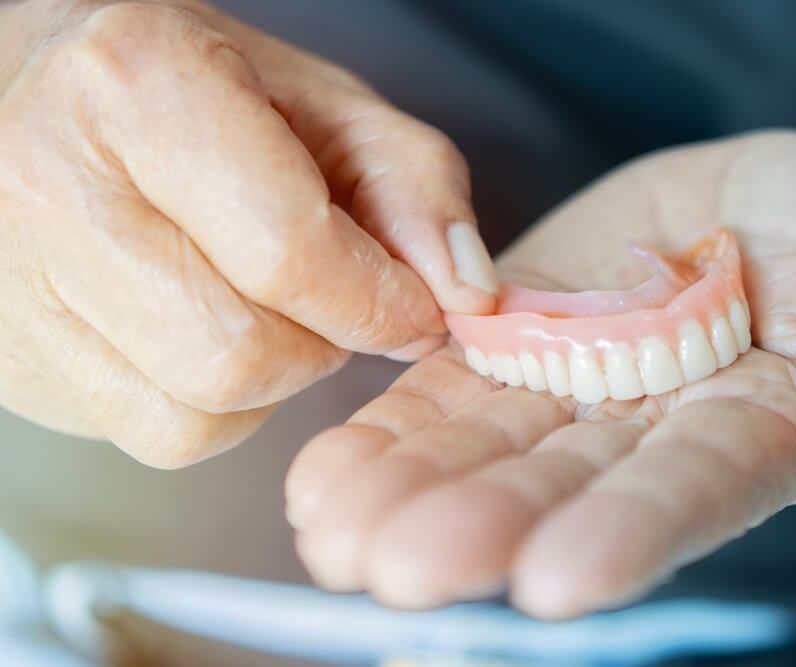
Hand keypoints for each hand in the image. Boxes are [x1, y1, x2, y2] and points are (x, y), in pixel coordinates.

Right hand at [0, 0, 495, 466]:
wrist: (43, 96)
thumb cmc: (192, 93)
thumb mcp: (324, 106)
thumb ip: (414, 186)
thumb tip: (467, 291)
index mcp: (140, 85)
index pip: (285, 250)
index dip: (377, 300)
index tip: (414, 308)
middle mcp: (54, 184)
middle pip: (240, 351)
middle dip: (324, 342)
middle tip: (329, 295)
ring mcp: (19, 282)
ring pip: (199, 409)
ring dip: (274, 378)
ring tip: (260, 305)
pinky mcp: (15, 358)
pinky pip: (159, 433)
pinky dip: (218, 405)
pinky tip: (205, 334)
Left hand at [287, 131, 795, 617]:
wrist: (762, 196)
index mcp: (754, 430)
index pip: (691, 489)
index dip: (628, 531)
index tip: (556, 578)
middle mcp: (648, 432)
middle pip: (563, 487)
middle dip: (482, 528)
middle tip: (401, 569)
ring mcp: (574, 389)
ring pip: (486, 450)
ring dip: (409, 494)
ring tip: (336, 535)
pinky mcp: (515, 343)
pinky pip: (447, 392)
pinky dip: (389, 433)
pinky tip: (327, 477)